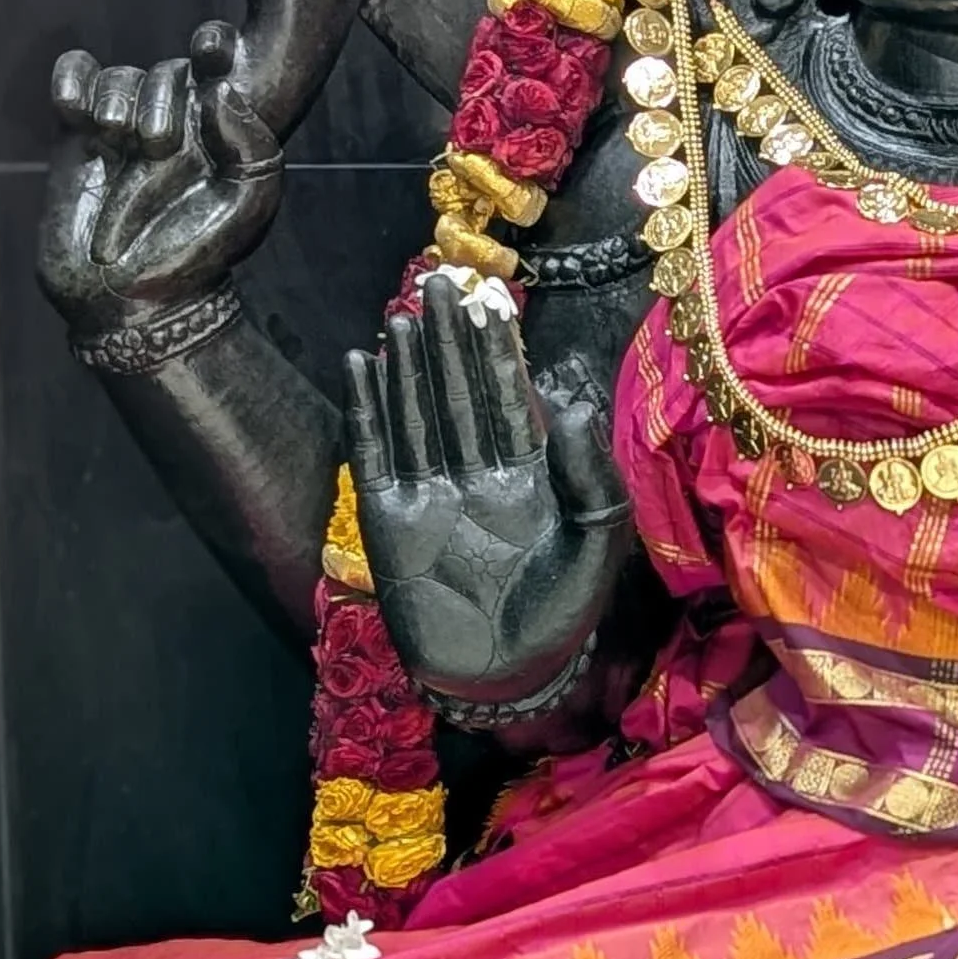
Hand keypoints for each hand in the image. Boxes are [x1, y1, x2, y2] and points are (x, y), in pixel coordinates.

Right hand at [41, 22, 280, 335]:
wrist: (127, 297)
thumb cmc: (197, 257)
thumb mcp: (246, 205)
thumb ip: (250, 145)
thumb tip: (219, 87)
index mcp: (222, 133)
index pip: (223, 68)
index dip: (217, 45)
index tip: (211, 47)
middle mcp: (176, 123)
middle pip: (167, 73)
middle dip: (160, 99)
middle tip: (156, 147)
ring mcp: (125, 128)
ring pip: (121, 77)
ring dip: (120, 101)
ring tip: (118, 139)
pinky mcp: (78, 136)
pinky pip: (75, 79)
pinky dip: (72, 80)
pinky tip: (74, 109)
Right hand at [345, 273, 627, 706]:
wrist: (504, 677)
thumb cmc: (558, 616)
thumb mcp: (595, 543)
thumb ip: (590, 475)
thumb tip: (566, 404)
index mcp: (528, 476)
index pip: (507, 399)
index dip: (496, 352)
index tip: (489, 301)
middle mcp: (476, 475)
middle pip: (458, 394)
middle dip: (450, 340)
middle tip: (437, 282)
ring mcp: (429, 494)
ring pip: (417, 415)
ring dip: (407, 366)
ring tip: (400, 315)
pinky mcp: (389, 520)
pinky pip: (376, 454)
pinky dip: (367, 412)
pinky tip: (362, 368)